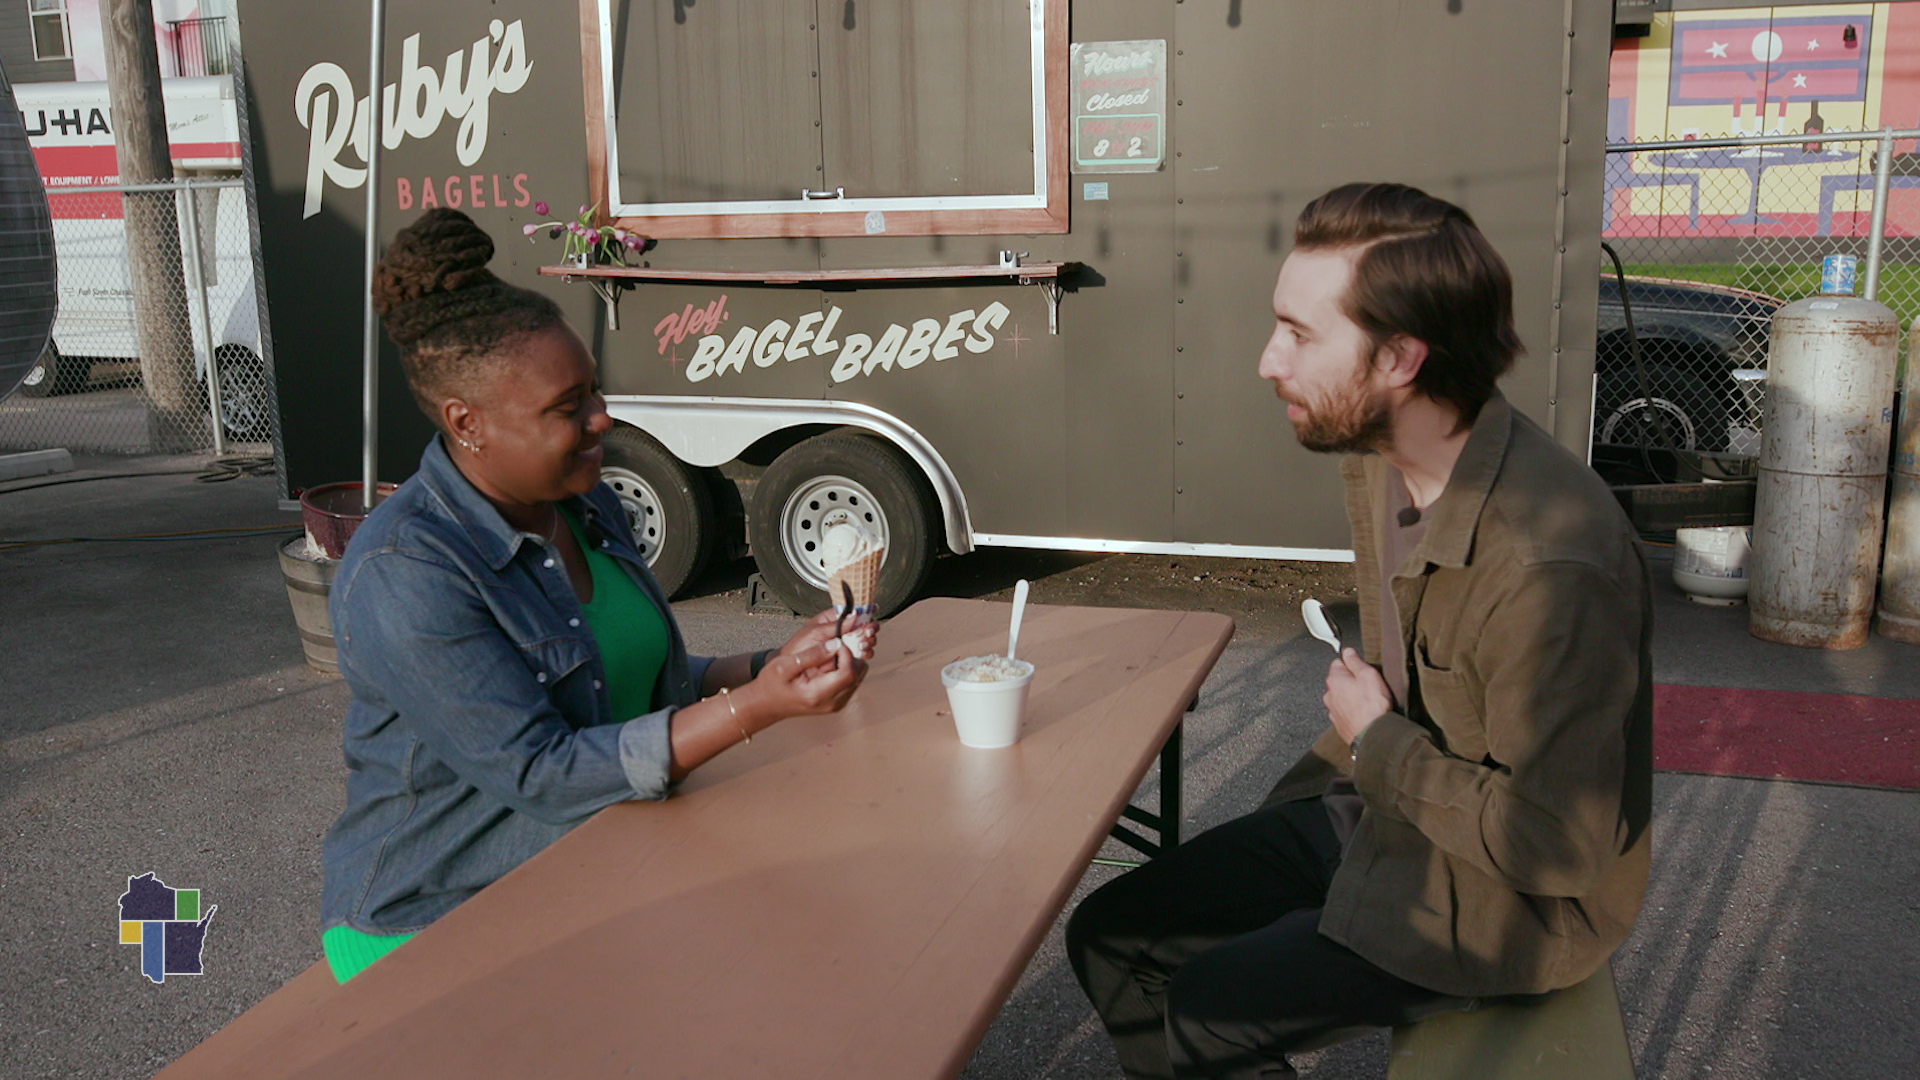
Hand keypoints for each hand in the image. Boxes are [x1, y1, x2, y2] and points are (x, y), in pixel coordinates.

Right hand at [745, 640, 866, 722]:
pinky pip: (851, 682)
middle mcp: (831, 703)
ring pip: (858, 677)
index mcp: (818, 695)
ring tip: (830, 654)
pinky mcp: (836, 701)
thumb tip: (835, 644)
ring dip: (849, 661)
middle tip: (835, 646)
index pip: (849, 673)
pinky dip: (845, 668)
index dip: (847, 653)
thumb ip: (811, 654)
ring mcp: (836, 704)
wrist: (766, 704)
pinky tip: (829, 663)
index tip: (836, 643)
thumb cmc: (771, 685)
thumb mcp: (784, 664)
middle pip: (858, 675)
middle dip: (851, 656)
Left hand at [778, 607, 878, 664]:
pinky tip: (862, 652)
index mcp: (833, 619)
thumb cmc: (797, 648)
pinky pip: (861, 654)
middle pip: (863, 626)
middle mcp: (841, 631)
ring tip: (863, 643)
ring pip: (865, 640)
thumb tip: (855, 614)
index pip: (853, 611)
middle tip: (867, 632)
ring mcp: (845, 645)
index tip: (874, 610)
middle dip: (869, 628)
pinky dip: (865, 653)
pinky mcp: (846, 659)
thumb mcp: (815, 632)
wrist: (791, 668)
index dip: (865, 610)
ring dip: (868, 640)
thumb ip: (836, 625)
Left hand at [1325, 648, 1391, 745]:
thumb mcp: (1368, 675)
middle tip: (1368, 686)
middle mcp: (1329, 695)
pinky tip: (1364, 713)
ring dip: (1352, 697)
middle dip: (1352, 681)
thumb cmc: (1372, 705)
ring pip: (1341, 697)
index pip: (1338, 662)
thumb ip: (1356, 661)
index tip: (1363, 669)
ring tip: (1368, 702)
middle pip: (1339, 681)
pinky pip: (1345, 712)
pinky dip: (1352, 711)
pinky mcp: (1339, 724)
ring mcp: (1332, 711)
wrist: (1373, 735)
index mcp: (1334, 680)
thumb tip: (1348, 651)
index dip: (1352, 664)